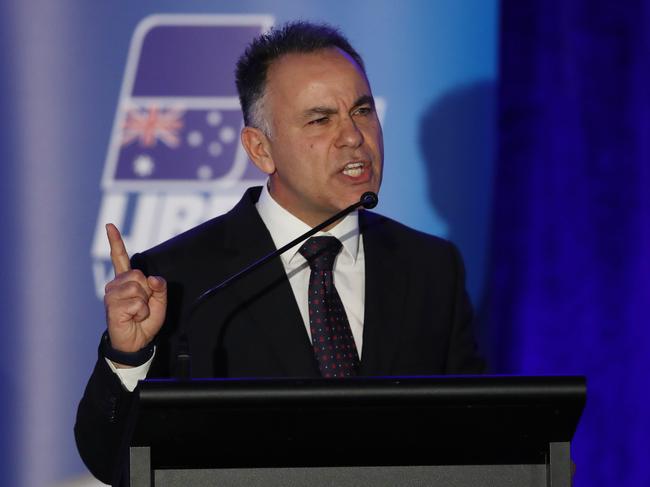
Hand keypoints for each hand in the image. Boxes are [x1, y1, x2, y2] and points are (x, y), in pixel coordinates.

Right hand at [103, 224, 166, 362]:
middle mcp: (115, 285)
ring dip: (145, 303)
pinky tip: (133, 318)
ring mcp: (111, 296)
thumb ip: (159, 287)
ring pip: (138, 288)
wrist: (136, 342)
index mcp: (126, 280)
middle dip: (148, 291)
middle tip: (143, 305)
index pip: (120, 258)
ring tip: (137, 313)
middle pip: (139, 275)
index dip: (115, 241)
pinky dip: (141, 312)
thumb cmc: (145, 321)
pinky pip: (136, 303)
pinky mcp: (112, 307)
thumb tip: (152, 278)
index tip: (109, 225)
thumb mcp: (159, 302)